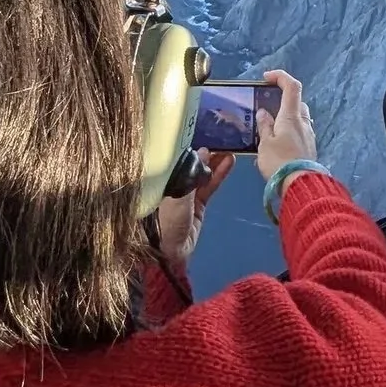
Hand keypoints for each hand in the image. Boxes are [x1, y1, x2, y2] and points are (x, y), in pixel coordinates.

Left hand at [152, 150, 233, 270]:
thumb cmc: (162, 219)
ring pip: (201, 175)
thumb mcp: (175, 193)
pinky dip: (218, 175)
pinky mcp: (196, 207)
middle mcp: (169, 185)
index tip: (199, 133)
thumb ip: (189, 173)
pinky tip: (228, 163)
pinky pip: (208, 187)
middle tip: (220, 140)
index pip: (173, 157)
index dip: (187, 146)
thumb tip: (201, 153)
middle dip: (204, 154)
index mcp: (156, 179)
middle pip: (189, 165)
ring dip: (215, 163)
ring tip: (229, 149)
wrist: (165, 252)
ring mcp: (184, 196)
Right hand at [254, 69, 317, 179]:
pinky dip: (289, 132)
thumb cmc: (279, 161)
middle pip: (296, 102)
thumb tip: (263, 112)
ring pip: (299, 118)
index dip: (280, 76)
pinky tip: (277, 145)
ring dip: (285, 118)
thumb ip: (264, 126)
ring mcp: (309, 135)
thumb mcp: (265, 143)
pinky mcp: (309, 148)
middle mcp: (303, 122)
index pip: (291, 86)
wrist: (300, 185)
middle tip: (266, 108)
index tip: (266, 77)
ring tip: (269, 130)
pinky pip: (299, 133)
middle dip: (282, 100)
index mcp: (291, 115)